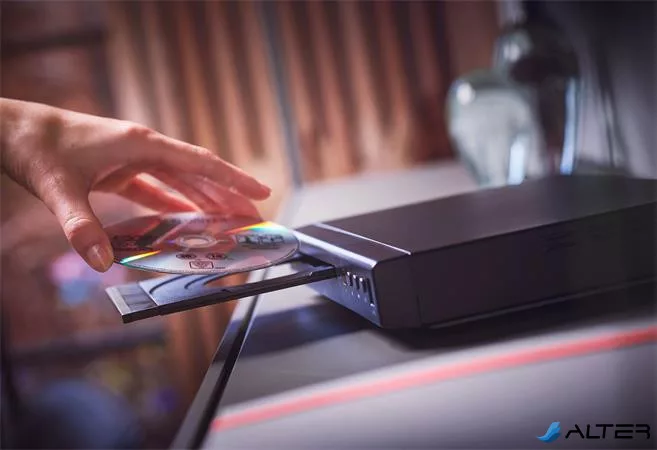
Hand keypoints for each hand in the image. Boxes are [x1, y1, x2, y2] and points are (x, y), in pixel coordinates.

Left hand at [1, 98, 270, 271]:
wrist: (9, 128)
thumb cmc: (35, 146)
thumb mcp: (58, 187)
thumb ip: (81, 226)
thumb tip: (103, 263)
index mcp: (141, 144)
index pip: (199, 163)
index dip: (232, 179)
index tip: (260, 192)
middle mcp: (143, 148)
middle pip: (196, 174)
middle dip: (226, 195)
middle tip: (253, 217)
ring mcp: (131, 157)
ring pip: (179, 181)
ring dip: (203, 200)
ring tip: (229, 220)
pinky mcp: (117, 169)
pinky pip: (154, 189)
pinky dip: (172, 205)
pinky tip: (185, 220)